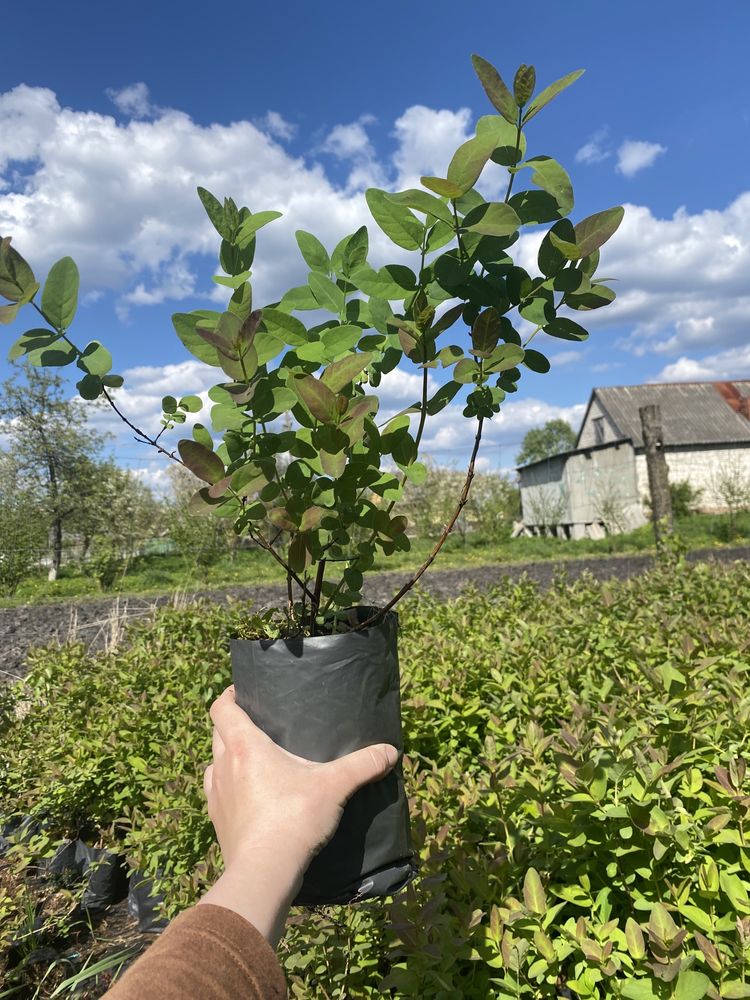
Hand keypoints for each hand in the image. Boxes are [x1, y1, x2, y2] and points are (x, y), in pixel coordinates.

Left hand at [198, 685, 397, 943]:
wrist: (264, 872)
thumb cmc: (294, 818)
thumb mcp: (333, 786)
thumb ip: (362, 765)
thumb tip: (391, 752)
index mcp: (244, 746)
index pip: (222, 708)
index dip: (228, 695)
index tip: (243, 691)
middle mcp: (223, 765)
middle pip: (218, 732)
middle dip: (233, 724)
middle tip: (258, 724)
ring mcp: (216, 795)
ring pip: (215, 763)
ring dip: (228, 757)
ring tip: (253, 760)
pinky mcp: (217, 821)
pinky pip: (217, 793)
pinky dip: (229, 787)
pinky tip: (249, 796)